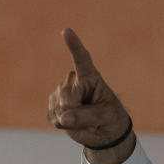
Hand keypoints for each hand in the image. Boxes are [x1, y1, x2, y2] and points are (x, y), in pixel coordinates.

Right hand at [47, 28, 134, 163]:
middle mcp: (73, 81)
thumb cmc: (110, 119)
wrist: (104, 131)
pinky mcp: (53, 105)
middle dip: (77, 113)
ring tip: (85, 120)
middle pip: (67, 97)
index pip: (82, 60)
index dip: (74, 46)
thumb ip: (87, 116)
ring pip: (59, 109)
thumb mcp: (107, 117)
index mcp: (90, 77)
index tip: (67, 31)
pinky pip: (54, 117)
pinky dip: (65, 126)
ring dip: (72, 121)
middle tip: (92, 118)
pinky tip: (73, 123)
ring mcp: (60, 93)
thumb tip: (64, 118)